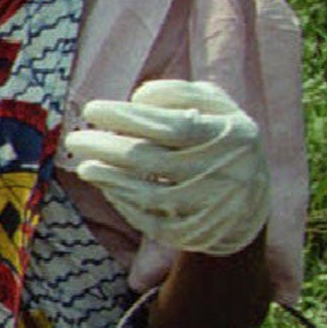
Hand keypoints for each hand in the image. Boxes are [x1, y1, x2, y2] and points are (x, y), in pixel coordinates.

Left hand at [62, 79, 270, 255]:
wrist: (251, 204)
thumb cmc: (223, 143)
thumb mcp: (218, 110)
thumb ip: (183, 94)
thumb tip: (138, 97)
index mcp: (233, 136)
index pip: (175, 126)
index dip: (130, 118)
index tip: (92, 110)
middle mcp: (225, 173)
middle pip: (155, 161)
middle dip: (109, 149)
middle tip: (75, 140)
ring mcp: (209, 208)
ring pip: (150, 195)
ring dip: (111, 179)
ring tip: (84, 166)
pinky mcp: (191, 233)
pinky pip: (149, 220)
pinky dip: (123, 202)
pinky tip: (106, 186)